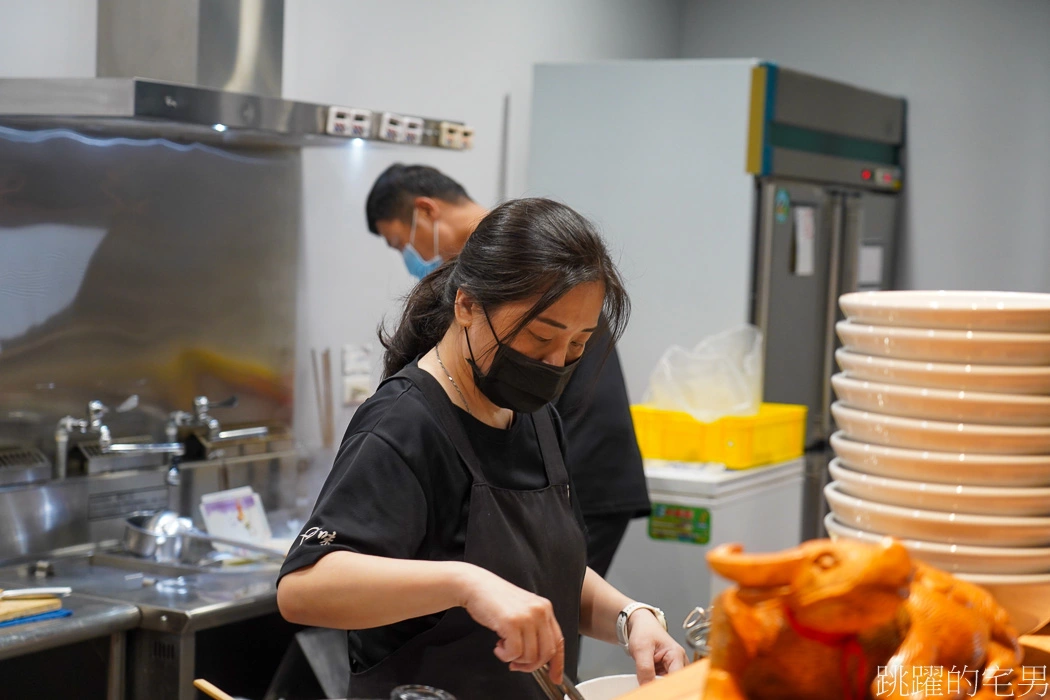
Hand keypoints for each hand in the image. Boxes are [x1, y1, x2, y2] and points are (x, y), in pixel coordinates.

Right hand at [458, 565, 566, 682]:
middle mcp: (539, 611)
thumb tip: (540, 657)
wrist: (476, 585)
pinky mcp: (511, 623)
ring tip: (504, 648)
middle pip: (547, 652)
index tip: (555, 677)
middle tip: (517, 664)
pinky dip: (505, 656)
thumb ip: (534, 629)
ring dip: (515, 659)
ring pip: (531, 656)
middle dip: (531, 665)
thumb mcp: (523, 610)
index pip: (559, 641)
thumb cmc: (495, 599)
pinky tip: (498, 646)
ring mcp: (527, 617)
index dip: (557, 663)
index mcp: (545, 608)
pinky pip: (514, 653)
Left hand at [627, 609, 688, 683]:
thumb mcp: (641, 648)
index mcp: (676, 654)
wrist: (641, 626)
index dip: (667, 687)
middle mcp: (679, 662)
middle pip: (676, 683)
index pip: (677, 678)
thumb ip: (645, 668)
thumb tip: (647, 687)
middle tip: (648, 687)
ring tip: (647, 680)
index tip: (655, 690)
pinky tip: (648, 681)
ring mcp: (674, 667)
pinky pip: (665, 682)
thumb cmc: (644, 631)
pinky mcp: (668, 671)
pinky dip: (656, 684)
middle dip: (663, 688)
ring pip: (670, 684)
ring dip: (659, 686)